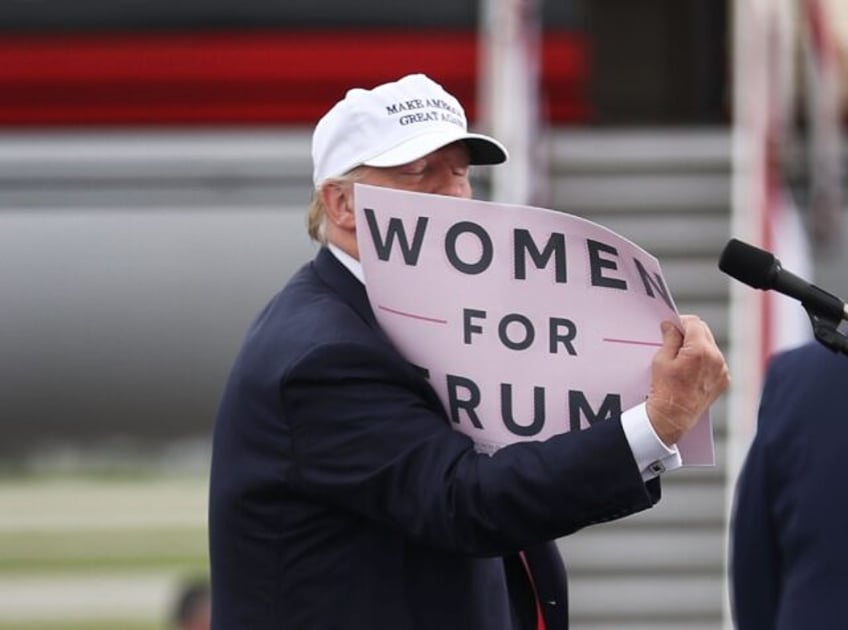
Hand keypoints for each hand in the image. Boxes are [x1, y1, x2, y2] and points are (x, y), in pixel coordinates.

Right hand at [646, 315, 729, 445]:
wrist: (673, 417)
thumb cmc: (665, 392)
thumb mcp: (661, 360)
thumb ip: (670, 338)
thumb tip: (671, 326)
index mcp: (699, 351)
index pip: (694, 323)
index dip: (681, 322)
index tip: (672, 327)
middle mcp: (716, 358)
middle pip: (704, 332)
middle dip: (689, 333)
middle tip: (674, 342)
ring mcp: (722, 370)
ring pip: (710, 346)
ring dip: (697, 347)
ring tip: (681, 360)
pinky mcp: (724, 380)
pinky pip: (715, 361)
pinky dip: (704, 360)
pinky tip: (690, 371)